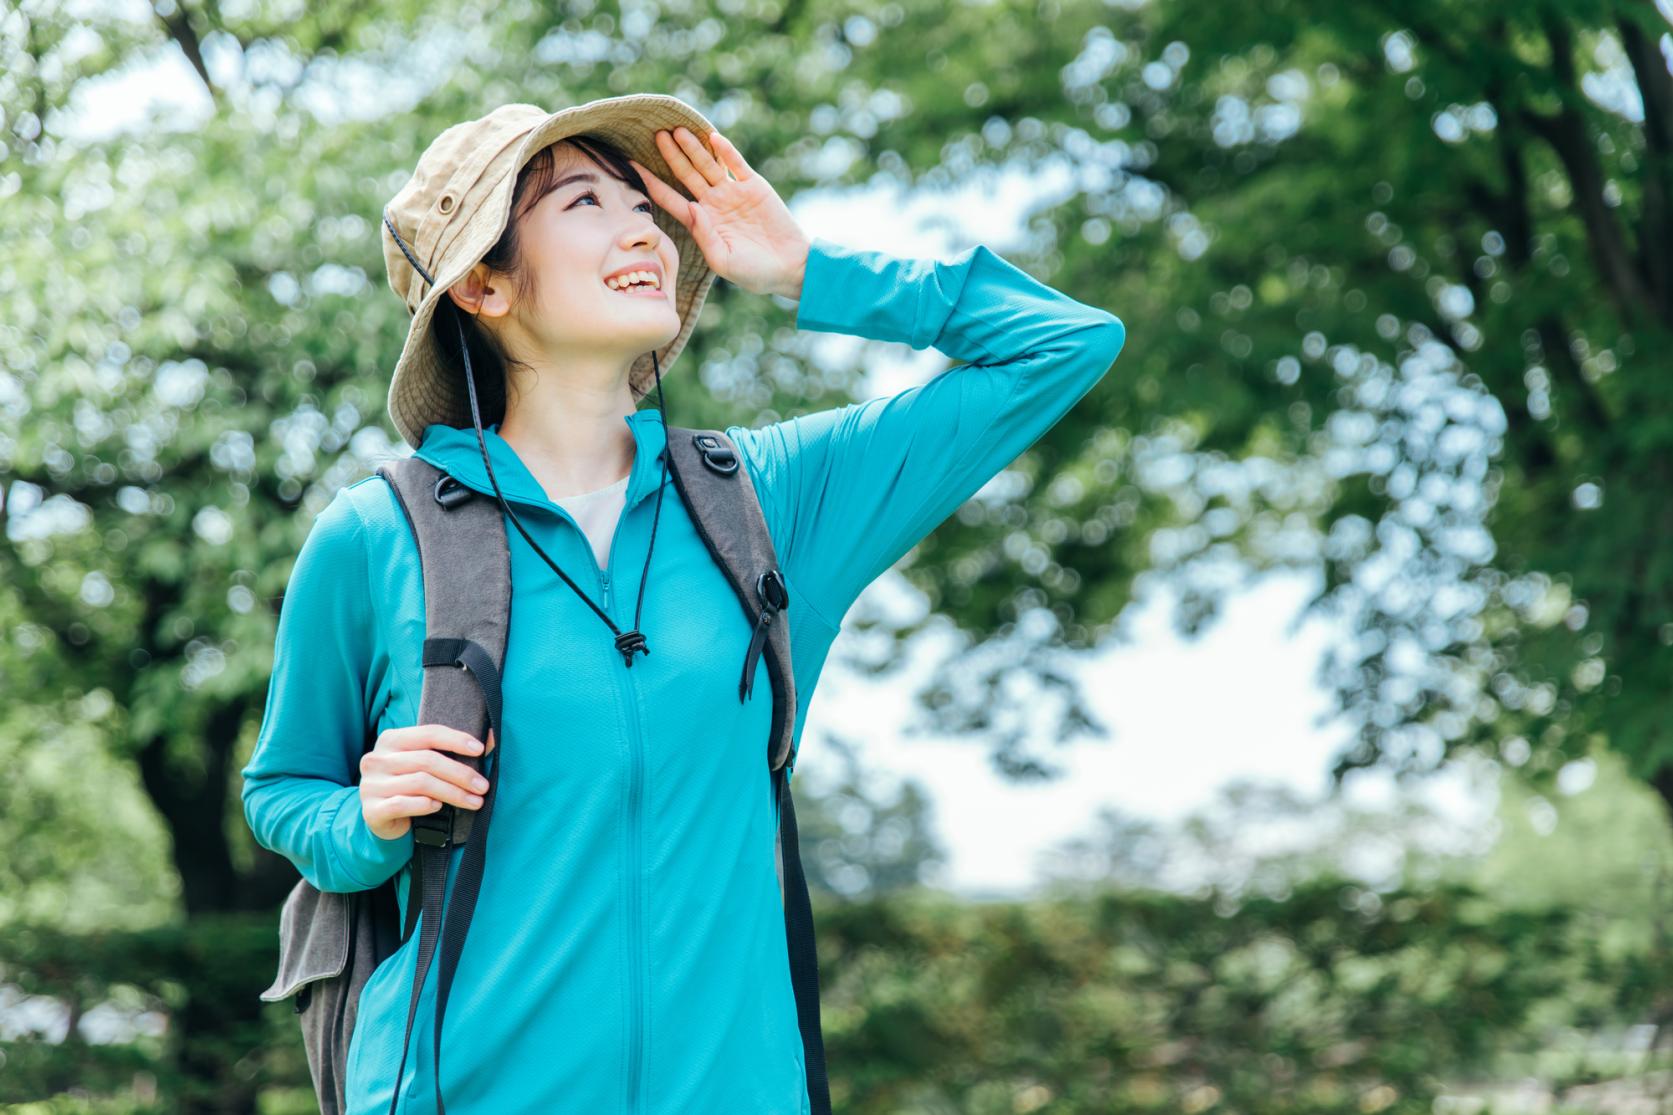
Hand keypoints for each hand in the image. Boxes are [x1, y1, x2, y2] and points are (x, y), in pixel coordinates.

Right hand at [359, 725, 495, 840]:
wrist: (381, 818)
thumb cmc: (409, 785)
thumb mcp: (425, 764)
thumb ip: (452, 750)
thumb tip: (493, 738)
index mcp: (390, 740)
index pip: (428, 733)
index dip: (456, 739)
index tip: (480, 750)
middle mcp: (376, 759)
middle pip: (428, 760)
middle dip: (461, 774)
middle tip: (482, 786)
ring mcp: (371, 784)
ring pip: (421, 783)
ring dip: (453, 793)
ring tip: (474, 801)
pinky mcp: (371, 809)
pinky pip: (403, 804)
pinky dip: (424, 805)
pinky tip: (438, 807)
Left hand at [630, 127, 809, 300]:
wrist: (791, 267)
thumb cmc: (756, 273)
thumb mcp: (723, 260)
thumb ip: (704, 235)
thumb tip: (691, 206)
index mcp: (702, 223)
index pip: (671, 199)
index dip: (652, 183)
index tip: (631, 166)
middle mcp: (714, 204)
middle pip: (686, 175)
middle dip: (671, 156)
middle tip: (655, 135)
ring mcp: (733, 193)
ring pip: (708, 166)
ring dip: (693, 148)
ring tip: (677, 130)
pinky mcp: (754, 186)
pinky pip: (736, 164)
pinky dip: (725, 151)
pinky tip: (712, 137)